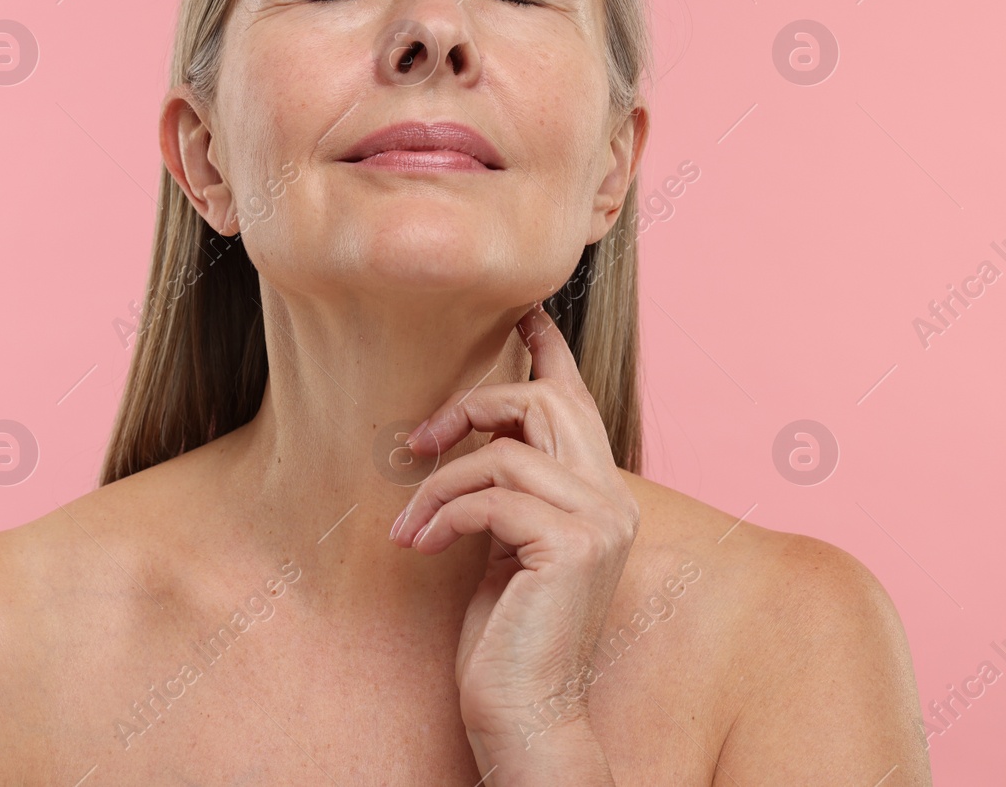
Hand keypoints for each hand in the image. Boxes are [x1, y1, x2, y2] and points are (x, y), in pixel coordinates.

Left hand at [387, 304, 636, 781]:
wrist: (524, 710)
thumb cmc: (505, 633)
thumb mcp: (503, 542)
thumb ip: (507, 488)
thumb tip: (472, 434)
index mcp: (600, 494)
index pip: (578, 402)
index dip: (550, 351)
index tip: (526, 312)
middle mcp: (612, 500)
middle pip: (541, 402)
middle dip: (470, 408)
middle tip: (417, 442)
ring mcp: (600, 522)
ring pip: (502, 451)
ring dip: (438, 484)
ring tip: (410, 525)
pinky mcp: (571, 546)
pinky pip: (489, 496)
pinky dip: (442, 514)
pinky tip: (418, 547)